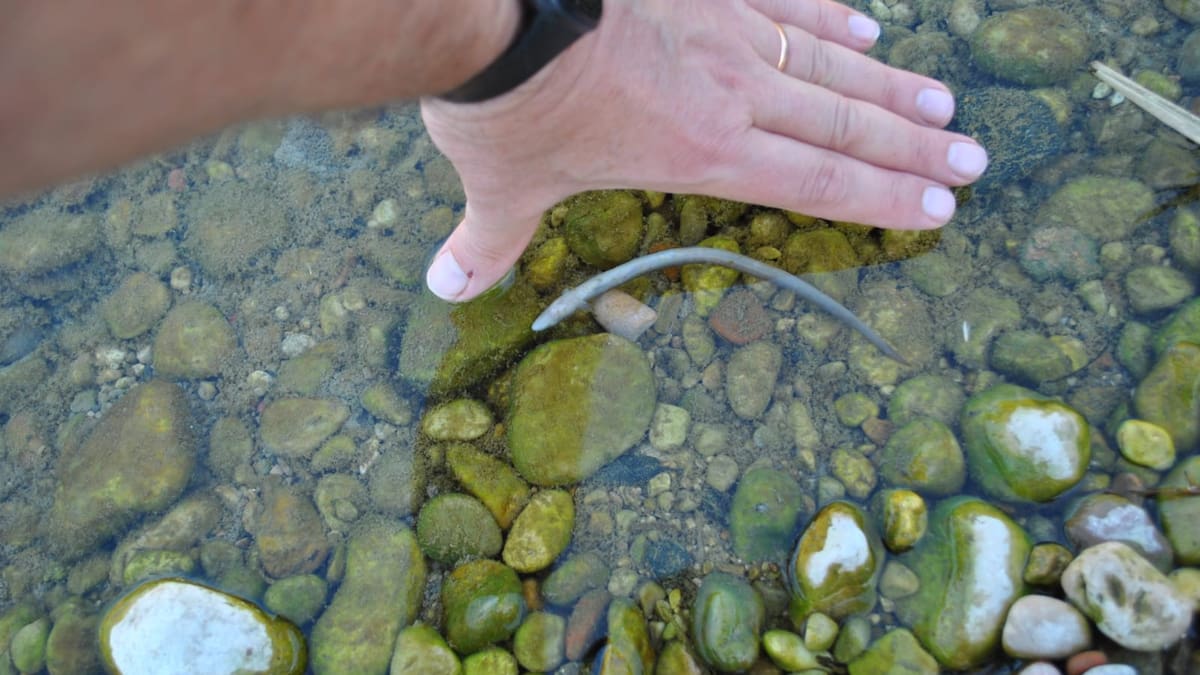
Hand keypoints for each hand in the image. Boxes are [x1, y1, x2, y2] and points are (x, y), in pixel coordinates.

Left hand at [421, 0, 987, 300]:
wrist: (503, 10)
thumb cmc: (507, 104)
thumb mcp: (500, 183)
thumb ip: (487, 240)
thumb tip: (444, 287)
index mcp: (700, 152)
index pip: (812, 180)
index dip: (879, 196)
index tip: (938, 206)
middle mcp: (732, 93)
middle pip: (843, 123)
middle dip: (912, 148)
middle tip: (974, 162)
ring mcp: (726, 28)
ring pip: (831, 62)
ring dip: (892, 88)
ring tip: (947, 107)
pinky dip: (831, 16)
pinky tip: (869, 28)